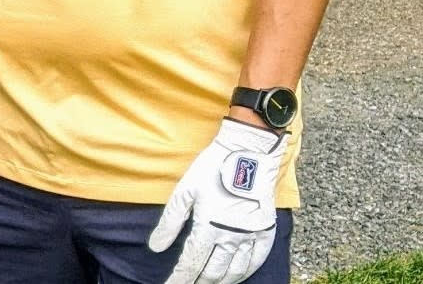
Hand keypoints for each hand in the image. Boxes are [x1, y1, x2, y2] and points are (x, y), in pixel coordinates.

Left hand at [147, 119, 285, 283]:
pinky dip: (245, 272)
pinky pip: (257, 260)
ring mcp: (252, 235)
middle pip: (214, 271)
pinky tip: (237, 275)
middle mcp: (232, 236)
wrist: (248, 152)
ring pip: (236, 270)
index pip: (192, 262)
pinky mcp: (266, 230)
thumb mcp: (185, 191)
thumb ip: (170, 222)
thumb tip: (156, 247)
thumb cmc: (212, 168)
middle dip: (199, 281)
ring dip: (221, 280)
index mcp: (209, 226)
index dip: (180, 278)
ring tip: (209, 283)